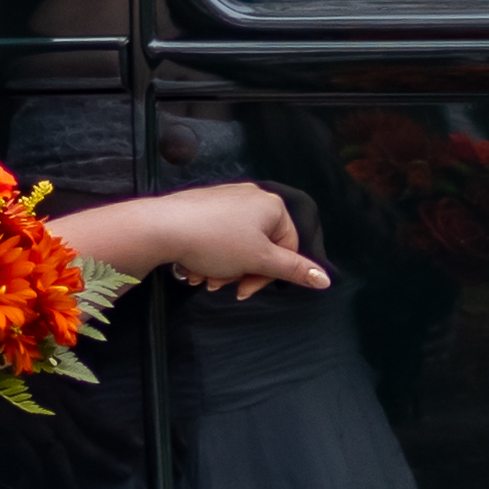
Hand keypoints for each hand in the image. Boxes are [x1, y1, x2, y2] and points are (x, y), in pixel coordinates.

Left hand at [70, 180, 330, 298]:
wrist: (162, 227)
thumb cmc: (216, 241)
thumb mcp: (260, 260)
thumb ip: (294, 270)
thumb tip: (326, 280)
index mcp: (272, 206)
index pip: (288, 247)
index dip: (268, 275)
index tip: (246, 291)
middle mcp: (252, 198)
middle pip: (260, 248)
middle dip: (241, 273)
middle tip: (222, 287)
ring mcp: (226, 200)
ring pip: (236, 246)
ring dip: (223, 269)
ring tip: (204, 278)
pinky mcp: (204, 206)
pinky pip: (217, 237)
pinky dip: (209, 256)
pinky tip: (194, 267)